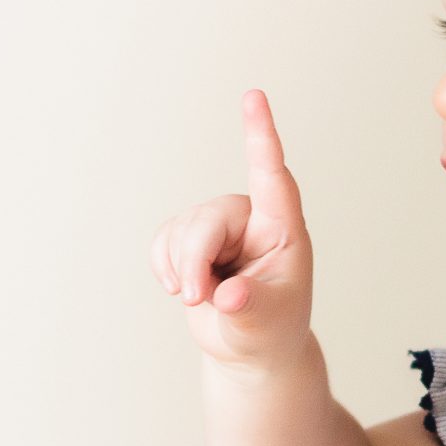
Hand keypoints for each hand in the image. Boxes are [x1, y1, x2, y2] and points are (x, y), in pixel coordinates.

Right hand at [148, 88, 314, 370]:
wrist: (251, 348)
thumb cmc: (271, 329)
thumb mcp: (265, 325)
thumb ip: (249, 308)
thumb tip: (230, 295)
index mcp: (282, 229)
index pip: (272, 175)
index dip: (260, 135)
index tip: (253, 96)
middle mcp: (251, 218)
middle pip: (207, 221)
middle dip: (193, 263)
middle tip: (196, 299)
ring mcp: (219, 224)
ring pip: (180, 230)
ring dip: (181, 271)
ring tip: (204, 298)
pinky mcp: (191, 236)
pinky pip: (162, 238)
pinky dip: (165, 267)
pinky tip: (181, 287)